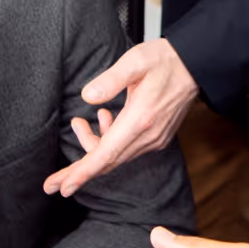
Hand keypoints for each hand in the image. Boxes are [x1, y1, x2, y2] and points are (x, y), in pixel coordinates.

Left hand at [44, 39, 198, 198]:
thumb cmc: (165, 60)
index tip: (62, 187)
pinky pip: (127, 149)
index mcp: (140, 119)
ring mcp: (154, 139)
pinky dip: (108, 140)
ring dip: (93, 145)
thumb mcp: (136, 61)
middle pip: (107, 163)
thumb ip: (110, 79)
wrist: (196, 65)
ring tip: (78, 122)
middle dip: (78, 173)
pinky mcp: (157, 137)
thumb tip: (88, 97)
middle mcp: (148, 136)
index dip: (82, 173)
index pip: (105, 154)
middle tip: (52, 184)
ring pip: (116, 155)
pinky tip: (104, 118)